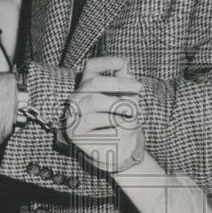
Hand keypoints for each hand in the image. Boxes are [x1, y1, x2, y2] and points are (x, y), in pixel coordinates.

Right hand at [67, 57, 145, 172]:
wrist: (120, 150)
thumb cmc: (123, 121)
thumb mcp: (128, 100)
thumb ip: (125, 83)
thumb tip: (125, 64)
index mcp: (89, 87)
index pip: (91, 67)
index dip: (106, 62)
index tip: (124, 62)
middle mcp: (77, 98)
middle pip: (94, 83)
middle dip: (119, 83)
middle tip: (139, 88)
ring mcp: (72, 114)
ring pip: (96, 101)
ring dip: (119, 105)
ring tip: (132, 113)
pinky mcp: (73, 130)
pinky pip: (95, 120)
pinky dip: (113, 121)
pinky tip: (119, 126)